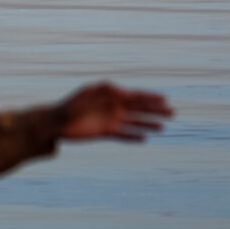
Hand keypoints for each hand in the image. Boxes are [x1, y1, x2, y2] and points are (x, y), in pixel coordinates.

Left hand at [52, 82, 173, 141]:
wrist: (57, 121)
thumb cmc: (71, 104)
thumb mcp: (86, 93)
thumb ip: (103, 90)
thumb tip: (120, 90)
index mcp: (113, 95)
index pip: (136, 97)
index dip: (151, 98)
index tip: (165, 99)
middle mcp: (115, 107)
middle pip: (140, 109)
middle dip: (156, 110)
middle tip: (172, 112)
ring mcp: (112, 120)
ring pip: (135, 122)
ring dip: (149, 124)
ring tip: (163, 127)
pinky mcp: (106, 132)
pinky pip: (124, 135)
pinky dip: (134, 137)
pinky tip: (145, 139)